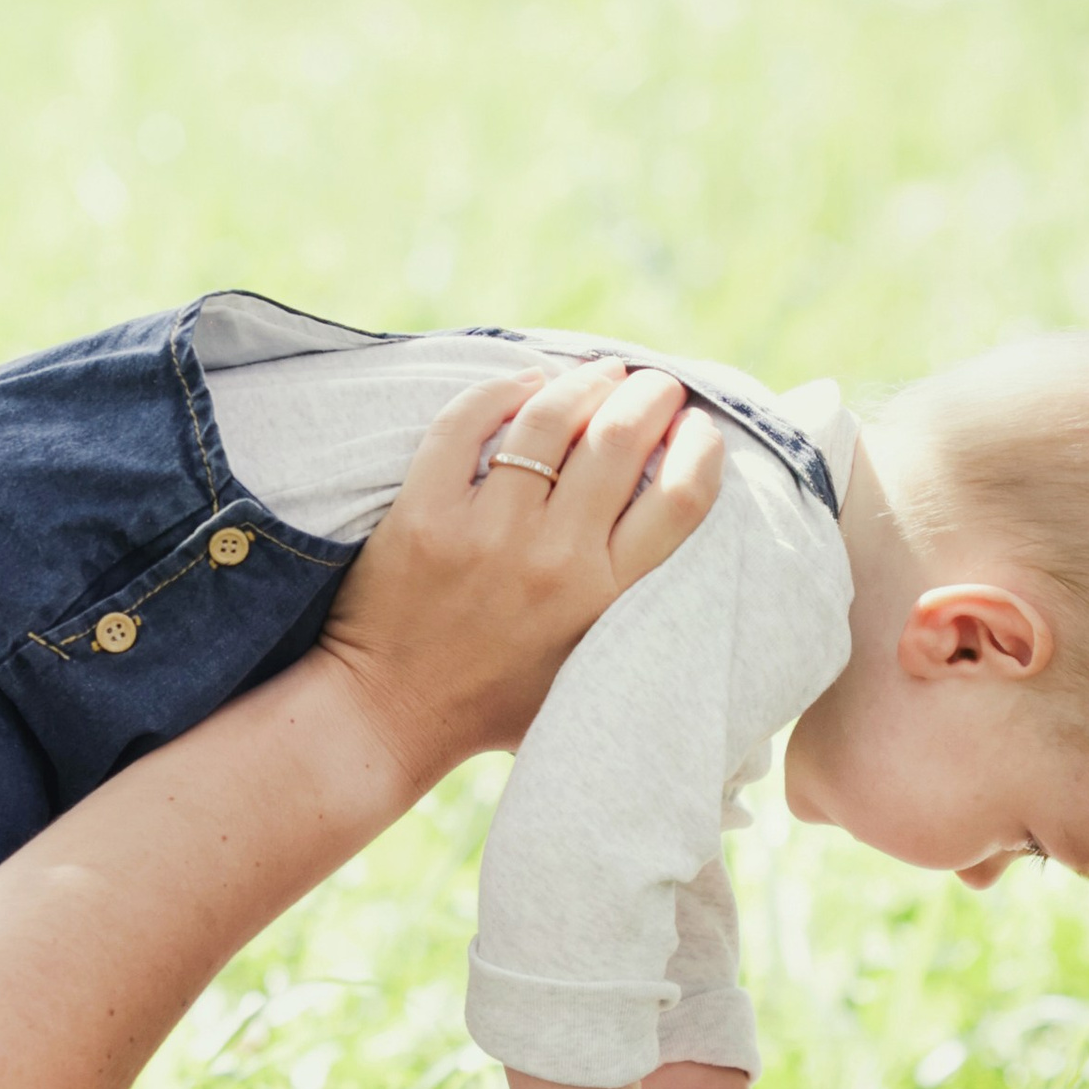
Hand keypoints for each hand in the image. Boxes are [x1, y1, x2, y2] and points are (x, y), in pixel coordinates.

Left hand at [316, 359, 720, 792]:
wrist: (389, 714)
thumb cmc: (496, 701)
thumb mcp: (589, 670)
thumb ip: (631, 609)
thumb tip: (670, 525)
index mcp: (606, 599)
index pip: (681, 498)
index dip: (699, 445)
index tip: (696, 425)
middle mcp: (554, 560)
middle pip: (620, 438)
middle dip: (649, 394)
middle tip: (652, 384)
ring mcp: (487, 532)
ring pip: (548, 418)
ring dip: (584, 381)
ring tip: (599, 374)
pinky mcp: (425, 514)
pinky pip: (468, 422)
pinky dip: (502, 389)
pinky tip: (523, 384)